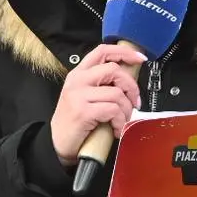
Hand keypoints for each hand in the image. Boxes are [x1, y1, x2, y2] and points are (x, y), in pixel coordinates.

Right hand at [49, 44, 145, 165]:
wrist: (57, 144)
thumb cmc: (74, 122)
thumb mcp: (85, 96)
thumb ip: (102, 84)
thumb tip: (129, 79)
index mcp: (79, 74)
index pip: (103, 51)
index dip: (124, 52)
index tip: (139, 59)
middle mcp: (78, 81)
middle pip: (114, 69)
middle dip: (131, 86)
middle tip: (134, 102)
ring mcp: (79, 95)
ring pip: (117, 93)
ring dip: (126, 110)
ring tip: (122, 120)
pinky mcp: (83, 111)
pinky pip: (113, 111)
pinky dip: (120, 122)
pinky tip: (116, 129)